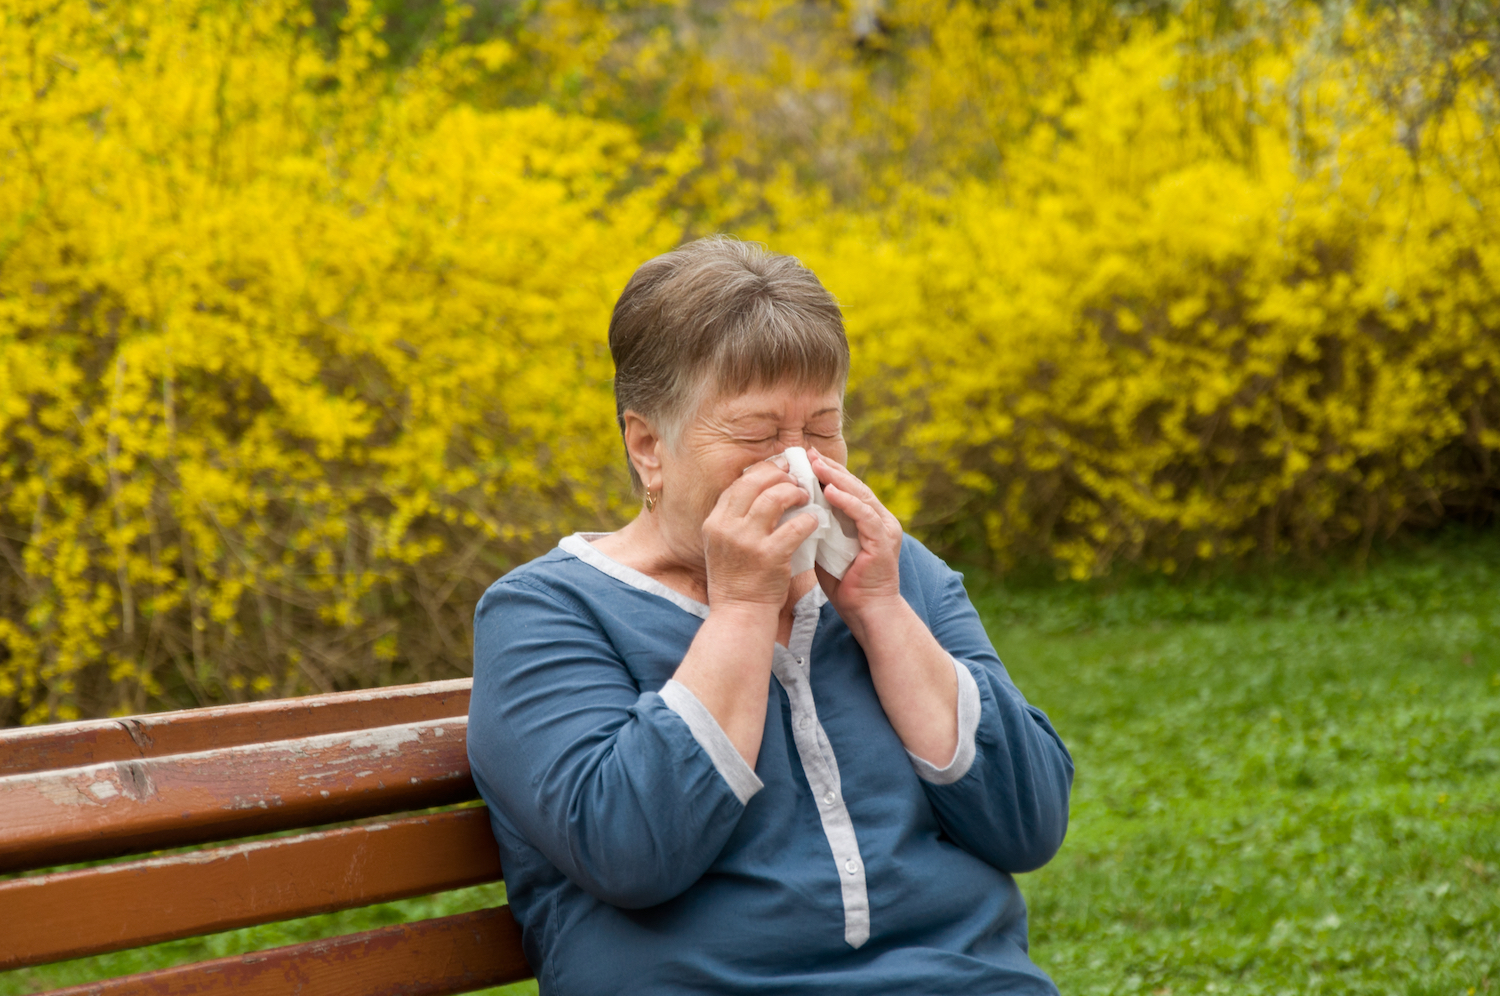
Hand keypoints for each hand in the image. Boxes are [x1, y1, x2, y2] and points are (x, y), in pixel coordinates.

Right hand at [702, 460, 821, 609]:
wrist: (739, 615)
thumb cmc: (737, 579)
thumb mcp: (723, 545)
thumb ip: (735, 519)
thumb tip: (761, 489)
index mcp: (714, 522)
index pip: (738, 484)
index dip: (762, 471)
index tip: (780, 468)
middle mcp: (726, 528)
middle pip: (755, 482)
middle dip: (779, 475)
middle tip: (796, 479)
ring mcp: (747, 542)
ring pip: (775, 498)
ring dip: (794, 492)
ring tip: (805, 497)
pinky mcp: (769, 556)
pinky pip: (795, 526)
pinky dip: (808, 519)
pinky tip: (814, 521)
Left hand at [807, 448, 904, 640]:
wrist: (867, 612)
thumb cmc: (846, 585)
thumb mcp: (826, 551)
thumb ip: (817, 530)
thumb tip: (793, 513)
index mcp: (867, 521)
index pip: (847, 490)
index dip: (828, 473)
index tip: (806, 460)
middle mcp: (879, 520)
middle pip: (854, 486)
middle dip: (831, 469)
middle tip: (809, 453)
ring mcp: (885, 529)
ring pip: (860, 495)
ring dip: (837, 479)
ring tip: (816, 465)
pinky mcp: (883, 541)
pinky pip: (865, 515)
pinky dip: (847, 502)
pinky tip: (830, 491)